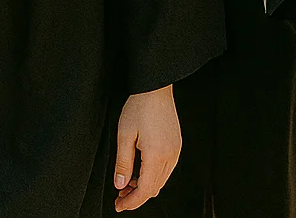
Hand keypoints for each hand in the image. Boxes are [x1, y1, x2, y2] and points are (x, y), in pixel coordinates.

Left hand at [113, 84, 180, 210]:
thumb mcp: (124, 135)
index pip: (145, 190)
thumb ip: (123, 163)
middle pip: (155, 189)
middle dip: (136, 197)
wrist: (156, 88)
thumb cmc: (139, 106)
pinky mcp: (176, 146)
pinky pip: (166, 170)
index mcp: (157, 155)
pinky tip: (139, 171)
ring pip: (161, 181)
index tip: (118, 205)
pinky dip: (152, 176)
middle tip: (119, 197)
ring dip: (144, 187)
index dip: (131, 202)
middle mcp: (170, 156)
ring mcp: (176, 151)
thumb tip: (120, 185)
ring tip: (126, 184)